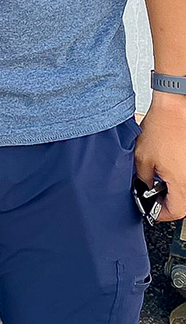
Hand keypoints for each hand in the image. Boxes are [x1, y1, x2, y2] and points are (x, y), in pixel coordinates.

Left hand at [135, 94, 185, 221]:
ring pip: (184, 190)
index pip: (175, 212)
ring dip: (171, 189)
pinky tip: (164, 168)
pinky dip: (176, 178)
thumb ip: (143, 178)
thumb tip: (144, 187)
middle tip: (150, 195)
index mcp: (182, 184)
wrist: (175, 109)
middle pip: (181, 202)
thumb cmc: (162, 128)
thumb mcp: (142, 157)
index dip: (160, 214)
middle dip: (165, 201)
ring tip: (156, 178)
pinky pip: (185, 178)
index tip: (151, 211)